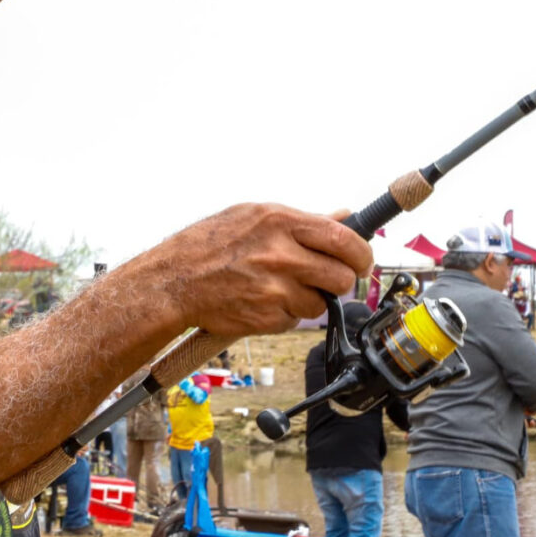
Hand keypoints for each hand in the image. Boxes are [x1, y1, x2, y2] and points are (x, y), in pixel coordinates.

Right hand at [155, 203, 372, 337]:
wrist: (173, 280)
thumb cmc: (209, 244)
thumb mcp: (254, 216)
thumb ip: (302, 220)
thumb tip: (344, 216)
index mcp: (280, 222)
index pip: (343, 239)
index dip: (362, 254)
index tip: (362, 261)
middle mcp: (280, 254)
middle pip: (341, 276)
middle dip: (340, 282)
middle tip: (328, 280)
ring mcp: (274, 289)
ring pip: (320, 304)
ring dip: (309, 300)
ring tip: (280, 288)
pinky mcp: (266, 317)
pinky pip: (295, 320)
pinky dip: (285, 314)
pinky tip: (262, 301)